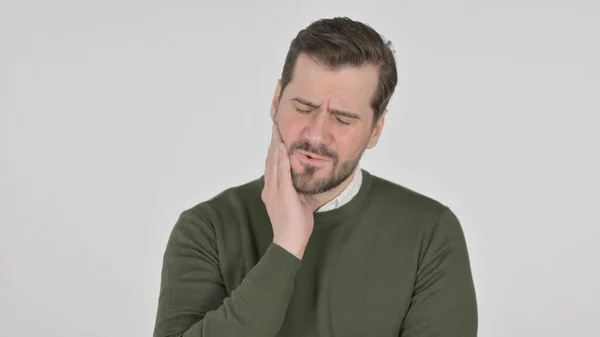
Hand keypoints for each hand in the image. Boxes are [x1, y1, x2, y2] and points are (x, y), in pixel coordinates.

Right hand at [261, 123, 313, 259]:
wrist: (289, 242)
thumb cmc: (295, 228)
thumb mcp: (297, 204)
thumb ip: (297, 192)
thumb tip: (303, 183)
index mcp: (272, 191)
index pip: (272, 166)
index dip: (274, 150)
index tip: (277, 137)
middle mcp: (270, 189)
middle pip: (270, 160)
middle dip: (273, 142)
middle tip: (275, 127)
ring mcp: (274, 190)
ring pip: (274, 162)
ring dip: (276, 145)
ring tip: (278, 130)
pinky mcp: (282, 193)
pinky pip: (282, 171)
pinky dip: (282, 157)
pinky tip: (283, 146)